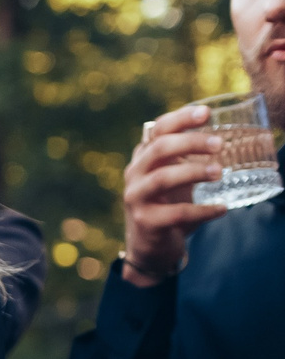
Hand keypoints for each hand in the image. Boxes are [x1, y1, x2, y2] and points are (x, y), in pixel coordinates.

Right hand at [121, 104, 230, 284]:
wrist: (149, 245)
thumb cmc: (167, 203)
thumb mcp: (172, 174)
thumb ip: (185, 155)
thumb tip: (223, 133)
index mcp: (143, 157)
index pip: (157, 130)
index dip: (181, 118)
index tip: (206, 113)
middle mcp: (135, 174)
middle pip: (159, 149)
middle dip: (191, 143)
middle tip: (219, 144)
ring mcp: (136, 199)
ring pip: (163, 178)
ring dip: (194, 172)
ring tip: (220, 173)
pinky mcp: (146, 223)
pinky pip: (177, 214)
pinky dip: (202, 210)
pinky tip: (221, 209)